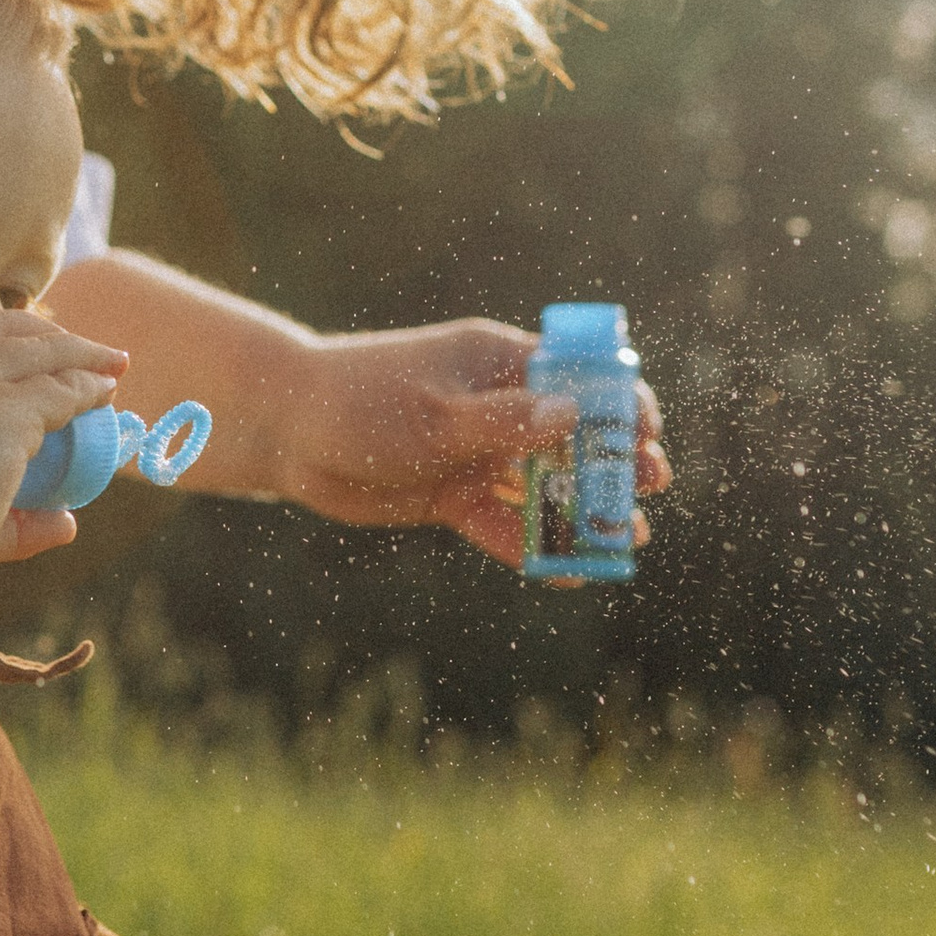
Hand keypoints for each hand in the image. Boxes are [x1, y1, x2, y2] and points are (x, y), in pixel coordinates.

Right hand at [0, 307, 125, 650]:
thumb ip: (6, 513)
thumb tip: (68, 523)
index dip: (9, 333)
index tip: (41, 343)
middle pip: (8, 332)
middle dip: (56, 336)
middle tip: (92, 350)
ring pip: (42, 356)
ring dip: (83, 356)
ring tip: (114, 366)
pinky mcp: (3, 416)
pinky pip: (60, 395)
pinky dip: (88, 391)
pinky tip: (106, 396)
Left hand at [273, 318, 668, 574]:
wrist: (287, 432)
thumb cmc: (360, 402)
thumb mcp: (436, 415)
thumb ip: (505, 422)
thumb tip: (576, 415)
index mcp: (499, 362)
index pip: (579, 374)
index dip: (620, 400)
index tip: (647, 433)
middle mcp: (496, 407)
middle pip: (573, 435)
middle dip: (614, 463)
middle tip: (648, 490)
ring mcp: (476, 452)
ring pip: (543, 485)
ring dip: (582, 510)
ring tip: (625, 541)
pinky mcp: (452, 494)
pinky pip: (503, 523)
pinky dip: (532, 546)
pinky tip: (565, 573)